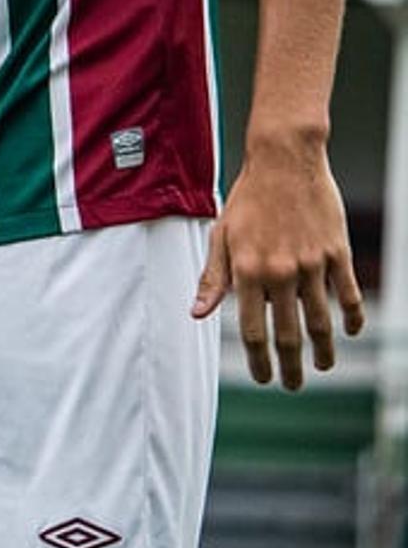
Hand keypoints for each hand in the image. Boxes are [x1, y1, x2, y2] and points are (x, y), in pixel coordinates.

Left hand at [192, 134, 363, 389]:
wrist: (284, 162)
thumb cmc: (247, 200)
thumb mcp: (221, 236)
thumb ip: (213, 278)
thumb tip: (196, 314)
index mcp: (247, 271)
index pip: (252, 331)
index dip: (258, 361)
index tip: (262, 379)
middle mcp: (280, 273)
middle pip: (287, 334)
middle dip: (290, 367)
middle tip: (292, 385)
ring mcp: (312, 264)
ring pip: (321, 321)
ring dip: (323, 350)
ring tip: (322, 366)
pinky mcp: (337, 253)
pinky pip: (348, 295)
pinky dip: (351, 318)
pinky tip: (348, 332)